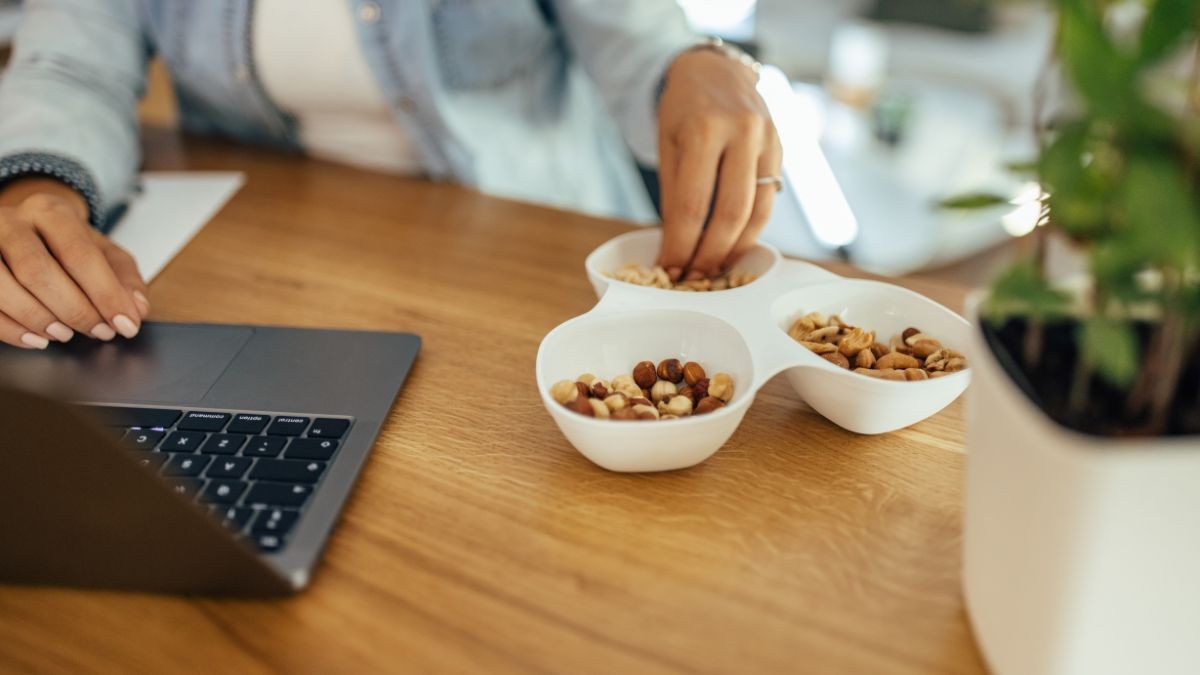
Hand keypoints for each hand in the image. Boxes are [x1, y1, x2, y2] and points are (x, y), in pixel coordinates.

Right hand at [0, 178, 148, 348]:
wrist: (24, 229)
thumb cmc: (65, 245)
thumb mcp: (103, 252)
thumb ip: (124, 278)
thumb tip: (137, 308)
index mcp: (51, 212)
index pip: (80, 254)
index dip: (105, 294)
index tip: (125, 323)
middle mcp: (11, 221)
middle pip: (38, 271)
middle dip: (74, 310)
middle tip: (98, 332)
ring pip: (3, 286)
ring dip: (38, 319)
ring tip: (65, 335)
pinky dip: (11, 329)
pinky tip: (36, 339)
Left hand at [656, 48, 781, 280]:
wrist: (715, 70)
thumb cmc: (683, 110)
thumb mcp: (667, 145)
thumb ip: (674, 194)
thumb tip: (676, 248)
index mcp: (704, 129)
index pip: (692, 205)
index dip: (680, 244)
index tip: (669, 268)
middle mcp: (742, 132)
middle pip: (729, 214)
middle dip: (709, 255)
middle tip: (692, 277)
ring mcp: (768, 140)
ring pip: (757, 213)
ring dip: (734, 249)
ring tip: (712, 270)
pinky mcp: (782, 149)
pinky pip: (769, 201)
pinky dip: (751, 230)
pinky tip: (733, 246)